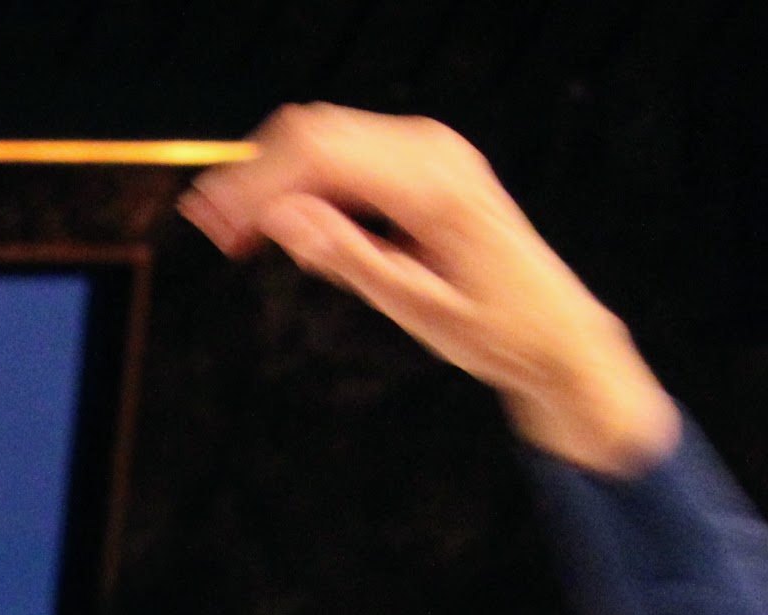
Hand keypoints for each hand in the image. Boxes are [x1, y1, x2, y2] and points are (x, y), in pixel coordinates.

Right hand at [180, 104, 680, 474]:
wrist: (556, 331)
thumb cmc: (495, 330)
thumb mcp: (414, 306)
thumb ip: (346, 257)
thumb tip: (279, 218)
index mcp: (433, 188)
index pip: (320, 154)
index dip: (254, 182)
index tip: (211, 224)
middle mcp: (435, 153)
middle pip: (316, 131)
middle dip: (255, 175)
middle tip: (211, 229)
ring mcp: (434, 150)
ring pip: (328, 135)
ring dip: (276, 175)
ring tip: (237, 232)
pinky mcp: (430, 161)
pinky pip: (351, 151)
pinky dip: (309, 179)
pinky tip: (284, 222)